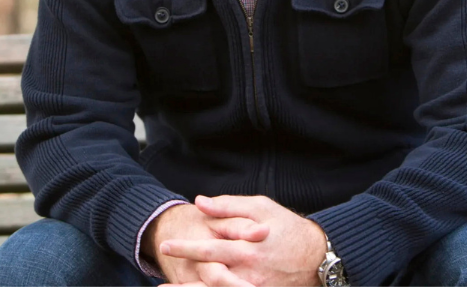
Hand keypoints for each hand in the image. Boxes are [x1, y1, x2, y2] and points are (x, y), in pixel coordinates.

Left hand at [159, 194, 325, 286]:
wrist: (320, 257)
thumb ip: (228, 206)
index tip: (166, 245)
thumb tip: (200, 202)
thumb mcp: (261, 207)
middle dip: (184, 283)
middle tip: (160, 283)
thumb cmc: (288, 227)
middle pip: (210, 280)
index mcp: (247, 248)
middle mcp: (250, 274)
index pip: (210, 249)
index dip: (186, 248)